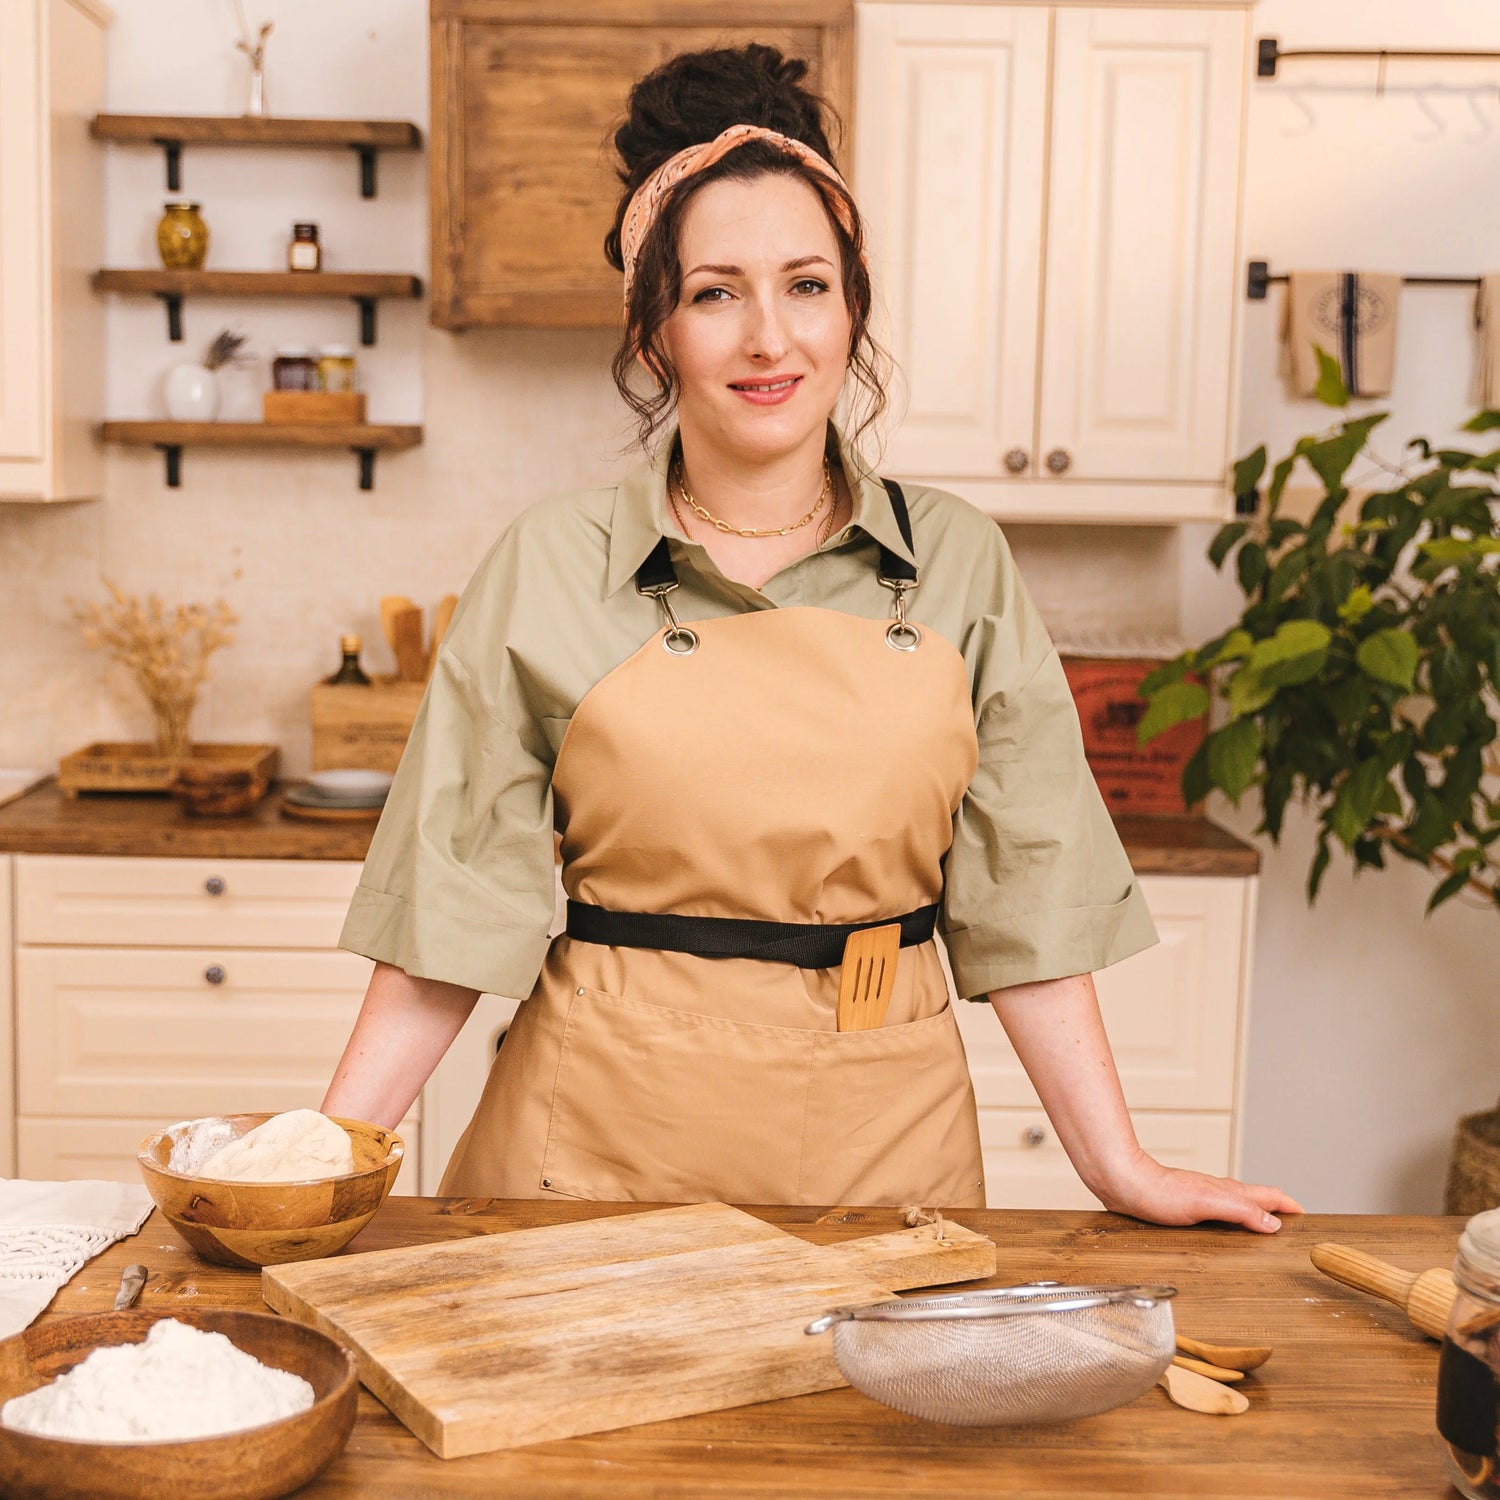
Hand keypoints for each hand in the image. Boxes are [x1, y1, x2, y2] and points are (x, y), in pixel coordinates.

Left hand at [1093, 1148, 1303, 1233]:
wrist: (1124, 1184)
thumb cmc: (1160, 1194)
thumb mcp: (1207, 1204)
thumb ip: (1242, 1211)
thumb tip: (1274, 1223)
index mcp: (1228, 1191)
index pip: (1269, 1195)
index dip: (1289, 1205)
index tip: (1307, 1218)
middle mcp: (1218, 1192)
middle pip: (1256, 1199)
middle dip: (1278, 1210)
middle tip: (1293, 1227)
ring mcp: (1202, 1199)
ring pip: (1238, 1205)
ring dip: (1256, 1215)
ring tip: (1266, 1231)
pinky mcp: (1186, 1207)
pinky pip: (1219, 1213)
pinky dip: (1233, 1221)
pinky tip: (1225, 1231)